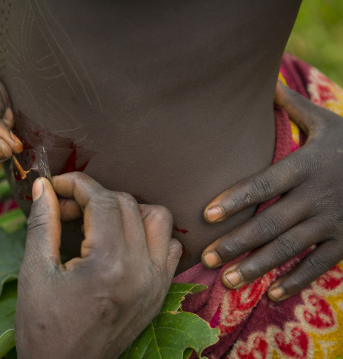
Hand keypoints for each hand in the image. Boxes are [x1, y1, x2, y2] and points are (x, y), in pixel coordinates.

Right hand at [15, 172, 181, 358]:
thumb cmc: (44, 329)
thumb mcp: (35, 273)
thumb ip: (43, 224)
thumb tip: (43, 186)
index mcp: (108, 265)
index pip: (102, 200)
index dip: (76, 184)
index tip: (55, 186)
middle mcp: (141, 270)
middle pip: (127, 203)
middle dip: (94, 196)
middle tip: (66, 209)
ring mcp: (156, 282)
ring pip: (158, 218)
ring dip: (128, 209)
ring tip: (98, 221)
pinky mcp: (160, 293)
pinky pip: (170, 247)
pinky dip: (149, 234)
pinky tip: (122, 242)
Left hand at [201, 82, 342, 300]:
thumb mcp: (327, 121)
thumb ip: (293, 107)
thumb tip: (264, 82)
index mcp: (306, 166)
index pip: (264, 185)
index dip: (235, 200)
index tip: (206, 215)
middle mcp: (316, 197)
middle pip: (270, 224)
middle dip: (236, 243)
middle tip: (205, 258)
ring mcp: (333, 222)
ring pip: (289, 249)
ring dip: (257, 267)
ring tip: (227, 280)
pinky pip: (319, 265)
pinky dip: (296, 281)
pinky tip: (272, 294)